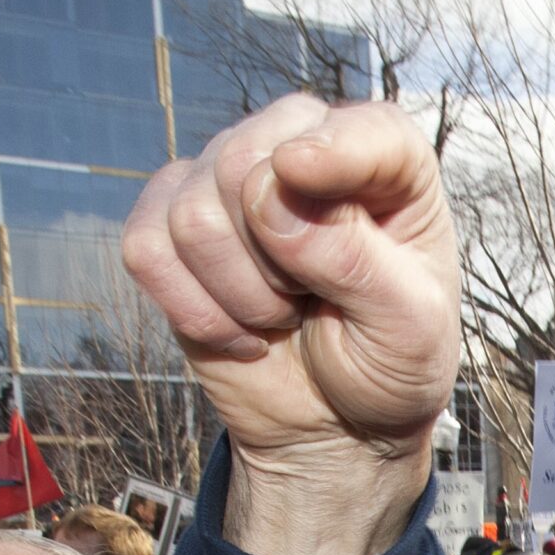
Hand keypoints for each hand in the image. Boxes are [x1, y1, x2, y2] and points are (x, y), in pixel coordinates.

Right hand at [122, 95, 458, 554]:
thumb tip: (270, 194)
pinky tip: (237, 327)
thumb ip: (353, 258)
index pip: (359, 130)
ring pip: (191, 216)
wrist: (335, 424)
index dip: (329, 153)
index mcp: (386, 163)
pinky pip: (146, 250)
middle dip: (271, 262)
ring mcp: (230, 181)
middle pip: (242, 165)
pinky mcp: (172, 222)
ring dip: (237, 296)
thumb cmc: (386, 366)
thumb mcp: (407, 329)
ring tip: (281, 315)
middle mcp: (301, 148)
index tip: (302, 179)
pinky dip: (190, 309)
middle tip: (309, 300)